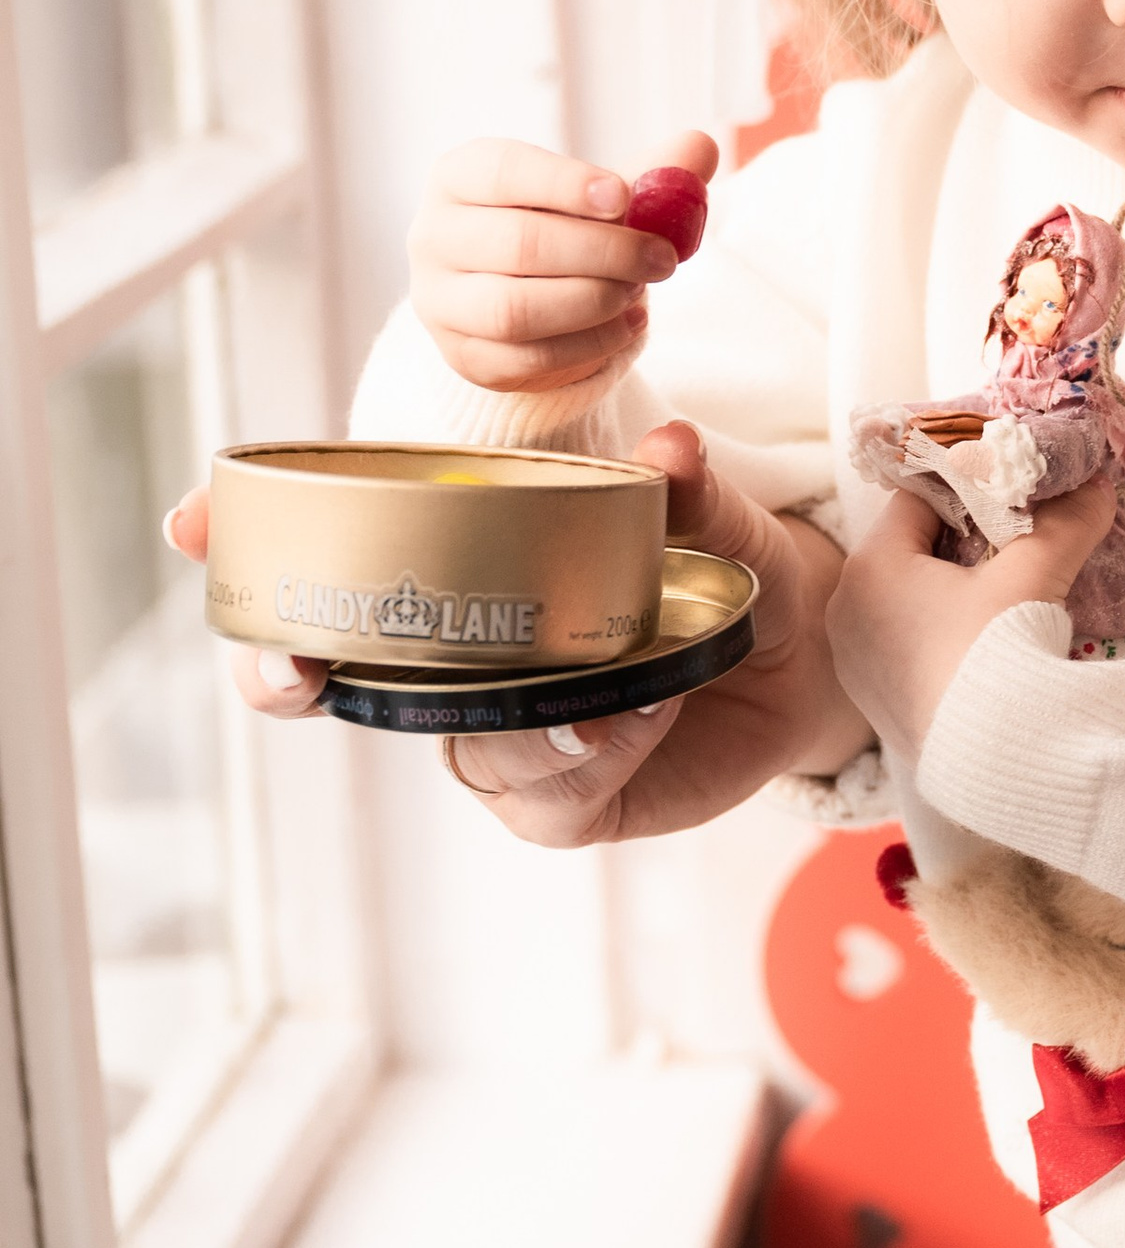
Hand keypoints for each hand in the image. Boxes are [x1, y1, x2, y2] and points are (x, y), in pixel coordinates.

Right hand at [165, 422, 871, 843]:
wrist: (808, 657)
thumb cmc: (732, 566)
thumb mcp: (721, 516)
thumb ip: (693, 488)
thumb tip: (669, 449)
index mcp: (461, 566)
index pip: (327, 554)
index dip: (243, 540)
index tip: (193, 520)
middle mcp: (460, 655)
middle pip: (335, 674)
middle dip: (286, 673)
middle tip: (295, 660)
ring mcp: (504, 729)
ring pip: (451, 745)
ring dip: (508, 726)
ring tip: (605, 696)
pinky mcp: (564, 799)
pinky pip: (542, 798)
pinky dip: (583, 763)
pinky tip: (638, 721)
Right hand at [407, 128, 719, 397]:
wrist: (526, 293)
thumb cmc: (561, 226)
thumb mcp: (602, 193)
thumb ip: (653, 170)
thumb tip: (700, 147)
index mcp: (458, 177)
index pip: (502, 173)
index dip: (564, 183)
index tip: (625, 197)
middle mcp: (433, 237)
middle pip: (518, 245)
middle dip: (603, 252)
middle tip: (663, 257)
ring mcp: (441, 303)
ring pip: (516, 309)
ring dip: (594, 300)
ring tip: (639, 289)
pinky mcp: (466, 357)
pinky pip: (527, 358)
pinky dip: (589, 344)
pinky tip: (628, 323)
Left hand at [830, 478, 1119, 768]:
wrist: (991, 760)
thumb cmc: (998, 651)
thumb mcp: (1035, 574)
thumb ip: (1065, 521)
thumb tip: (1096, 486)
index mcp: (869, 565)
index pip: (916, 500)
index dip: (967, 493)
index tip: (1008, 501)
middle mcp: (845, 608)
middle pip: (907, 550)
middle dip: (957, 544)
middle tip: (1011, 547)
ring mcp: (853, 661)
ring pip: (902, 600)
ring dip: (945, 593)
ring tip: (999, 601)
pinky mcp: (872, 703)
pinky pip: (901, 646)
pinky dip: (934, 636)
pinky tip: (976, 648)